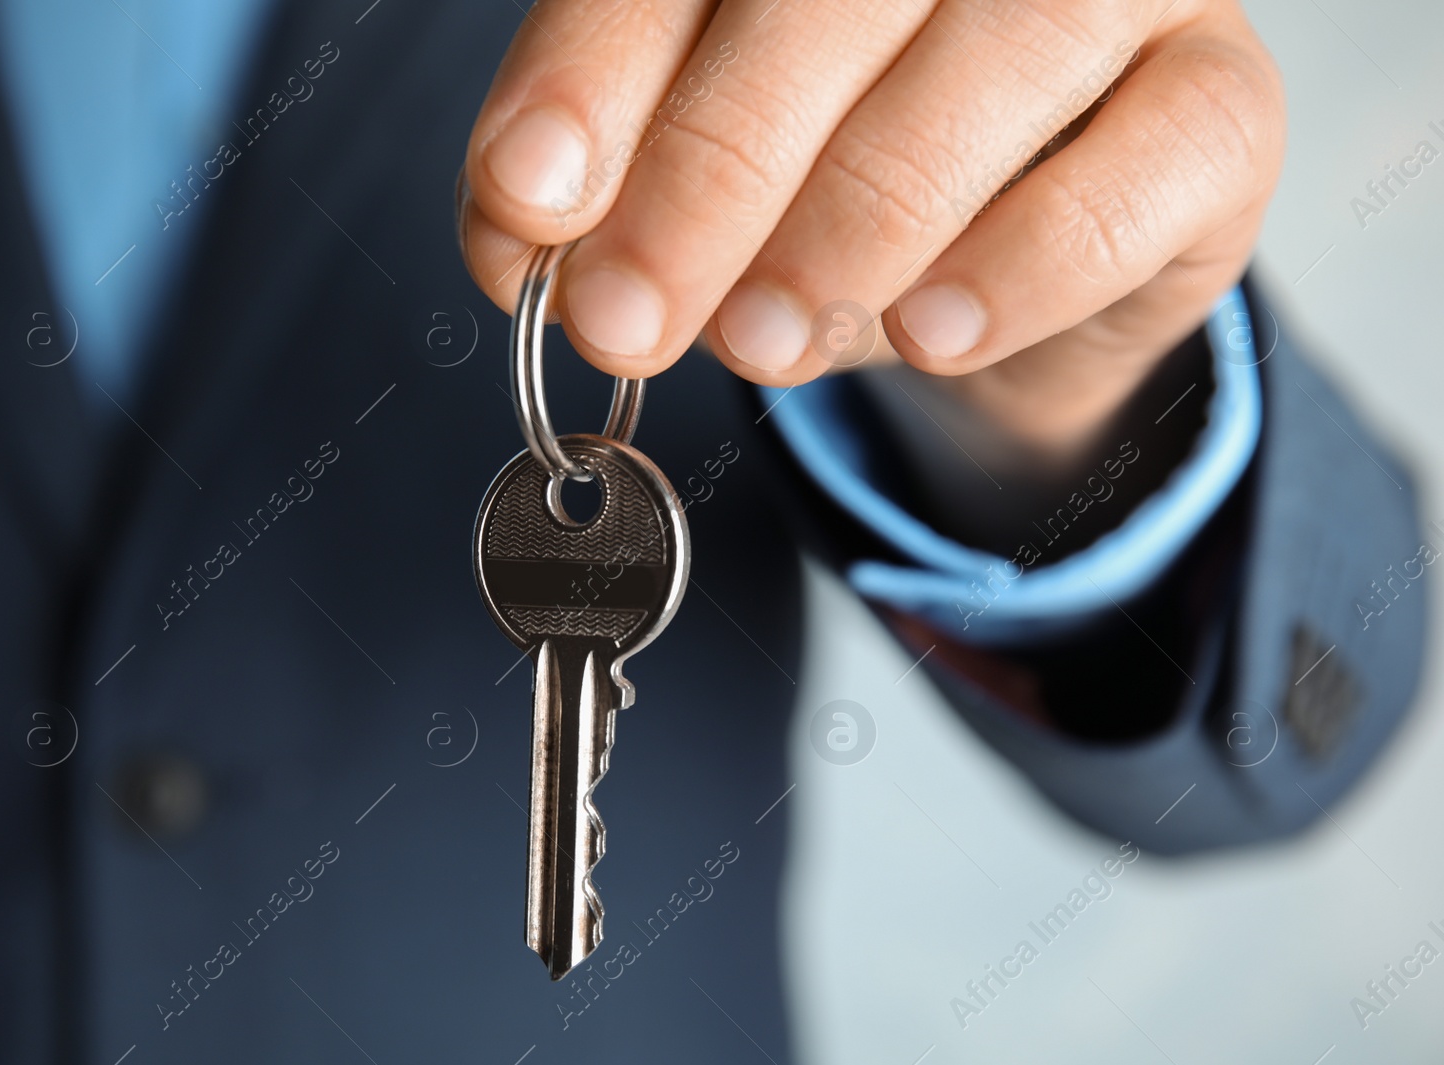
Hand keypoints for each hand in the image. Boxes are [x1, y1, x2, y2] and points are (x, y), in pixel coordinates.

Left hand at [459, 0, 1283, 453]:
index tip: (530, 201)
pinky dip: (1019, 264)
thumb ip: (603, 194)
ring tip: (762, 336)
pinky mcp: (1220, 104)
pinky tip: (928, 330)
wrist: (1025, 274)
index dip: (593, 72)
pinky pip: (1137, 172)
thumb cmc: (845, 199)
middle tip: (629, 319)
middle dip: (707, 169)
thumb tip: (516, 240)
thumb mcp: (704, 195)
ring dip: (853, 220)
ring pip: (999, 56)